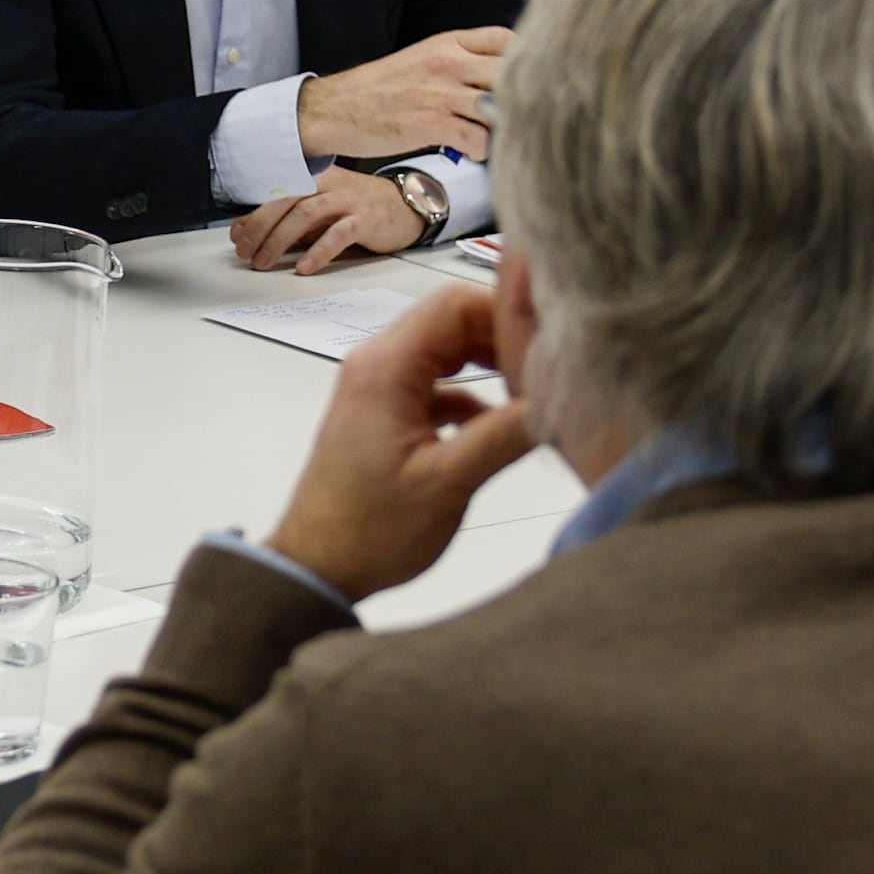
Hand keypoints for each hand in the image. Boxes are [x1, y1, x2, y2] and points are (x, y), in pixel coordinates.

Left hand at [231, 170, 422, 276]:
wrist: (405, 204)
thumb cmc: (356, 207)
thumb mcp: (318, 209)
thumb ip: (287, 218)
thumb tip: (247, 232)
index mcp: (311, 176)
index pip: (274, 191)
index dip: (251, 214)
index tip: (236, 236)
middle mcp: (327, 183)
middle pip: (285, 200)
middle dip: (259, 227)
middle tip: (245, 251)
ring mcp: (347, 199)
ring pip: (305, 214)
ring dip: (279, 240)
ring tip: (264, 261)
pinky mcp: (366, 219)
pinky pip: (338, 234)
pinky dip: (318, 251)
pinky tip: (304, 267)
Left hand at [260, 282, 530, 603]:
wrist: (316, 569)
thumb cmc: (370, 531)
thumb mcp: (448, 483)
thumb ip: (504, 434)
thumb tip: (557, 400)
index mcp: (387, 367)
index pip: (455, 304)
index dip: (507, 316)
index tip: (548, 346)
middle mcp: (377, 363)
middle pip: (452, 322)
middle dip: (504, 342)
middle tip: (549, 372)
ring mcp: (377, 387)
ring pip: (446, 353)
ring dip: (490, 368)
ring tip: (533, 396)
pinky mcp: (382, 413)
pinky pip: (434, 384)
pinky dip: (470, 396)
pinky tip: (498, 425)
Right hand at [298, 28, 507, 163]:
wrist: (333, 109)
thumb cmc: (377, 90)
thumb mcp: (421, 59)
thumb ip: (458, 60)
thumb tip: (496, 75)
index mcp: (448, 43)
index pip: (505, 39)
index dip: (521, 61)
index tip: (521, 81)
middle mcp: (449, 62)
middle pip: (511, 72)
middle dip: (519, 96)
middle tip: (514, 115)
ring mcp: (442, 92)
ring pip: (499, 107)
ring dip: (501, 127)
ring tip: (491, 136)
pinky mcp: (433, 123)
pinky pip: (480, 139)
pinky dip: (481, 150)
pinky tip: (470, 151)